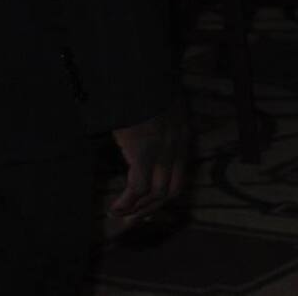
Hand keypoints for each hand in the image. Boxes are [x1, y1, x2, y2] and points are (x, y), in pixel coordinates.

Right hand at [105, 93, 188, 234]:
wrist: (139, 77)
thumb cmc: (143, 90)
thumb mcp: (158, 106)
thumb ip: (156, 124)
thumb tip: (139, 137)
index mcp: (182, 135)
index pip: (180, 175)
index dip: (163, 195)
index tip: (146, 206)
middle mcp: (177, 146)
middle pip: (172, 190)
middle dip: (151, 208)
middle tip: (132, 219)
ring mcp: (163, 151)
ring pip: (157, 193)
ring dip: (138, 208)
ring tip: (120, 214)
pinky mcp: (144, 153)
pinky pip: (138, 188)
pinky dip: (127, 201)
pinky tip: (115, 206)